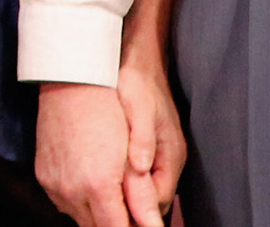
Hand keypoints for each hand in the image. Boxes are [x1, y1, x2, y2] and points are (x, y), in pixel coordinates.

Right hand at [36, 82, 161, 226]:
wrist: (72, 79)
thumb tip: (153, 224)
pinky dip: (81, 202)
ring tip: (115, 192)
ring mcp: (54, 185)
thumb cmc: (109, 108)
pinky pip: (65, 203)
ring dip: (99, 215)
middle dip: (119, 222)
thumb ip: (143, 195)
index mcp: (98, 186)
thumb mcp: (135, 150)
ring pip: (81, 219)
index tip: (145, 222)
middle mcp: (71, 192)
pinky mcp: (44, 177)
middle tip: (134, 207)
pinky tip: (93, 182)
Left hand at [115, 55, 183, 223]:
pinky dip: (121, 184)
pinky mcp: (147, 150)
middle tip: (99, 212)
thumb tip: (141, 168)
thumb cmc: (137, 81)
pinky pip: (137, 178)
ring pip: (143, 191)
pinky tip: (102, 182)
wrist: (138, 59)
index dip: (135, 211)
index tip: (111, 215)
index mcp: (171, 154)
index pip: (156, 198)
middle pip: (151, 200)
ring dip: (124, 199)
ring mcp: (159, 156)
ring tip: (98, 203)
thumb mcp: (139, 108)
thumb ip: (142, 140)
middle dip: (129, 209)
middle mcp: (168, 160)